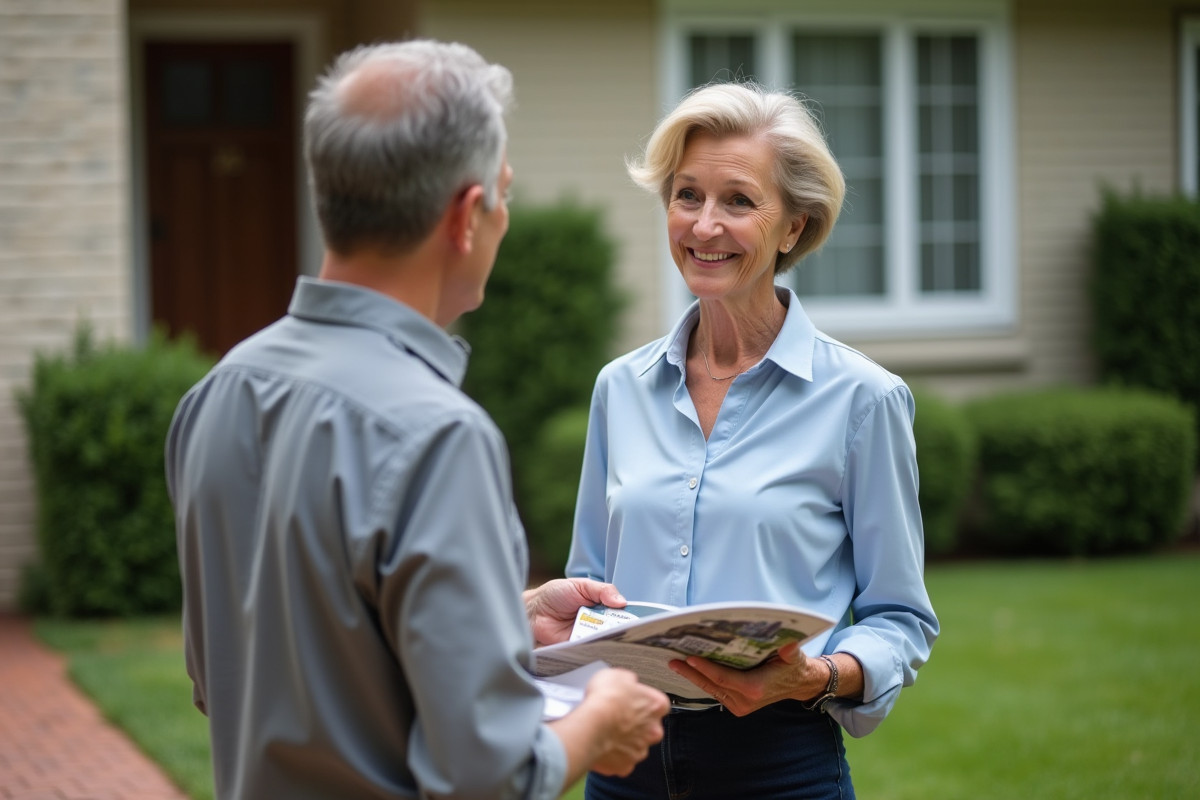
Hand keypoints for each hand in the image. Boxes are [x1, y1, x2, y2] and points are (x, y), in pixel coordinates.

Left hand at [524, 578, 625, 645]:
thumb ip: (602, 590)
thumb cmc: (554, 595)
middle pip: (616, 629)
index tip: (641, 621)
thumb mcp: (580, 585)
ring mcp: (588, 637)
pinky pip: (591, 651)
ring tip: (617, 639)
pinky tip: (601, 647)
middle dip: (623, 630)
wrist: (532, 612)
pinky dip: (596, 649)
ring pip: (606, 641)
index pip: (621, 613)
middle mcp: (597, 623)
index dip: (631, 616)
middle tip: (630, 631)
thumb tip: (622, 602)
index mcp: (600, 606)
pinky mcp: (579, 649)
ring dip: (610, 640)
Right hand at [580, 669, 669, 776]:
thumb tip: (628, 683)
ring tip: (606, 731)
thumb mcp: (618, 675)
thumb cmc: (606, 699)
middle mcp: (653, 730)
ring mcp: (640, 750)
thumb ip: (629, 681)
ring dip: (624, 740)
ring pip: (635, 745)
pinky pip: (621, 761)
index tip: (631, 700)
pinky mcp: (625, 765)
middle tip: (617, 717)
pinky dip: (613, 755)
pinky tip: (602, 745)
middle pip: (649, 727)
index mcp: (657, 705)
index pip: (657, 703)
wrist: (592, 725)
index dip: (642, 701)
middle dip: (636, 724)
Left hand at [667, 642, 829, 716]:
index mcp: (755, 688)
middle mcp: (744, 700)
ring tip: (675, 663)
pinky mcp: (736, 706)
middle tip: (672, 660)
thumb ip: (790, 650)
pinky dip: (702, 681)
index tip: (689, 658)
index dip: (705, 668)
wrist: (798, 684)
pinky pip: (715, 692)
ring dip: (692, 677)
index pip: (723, 678)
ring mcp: (739, 706)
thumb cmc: (793, 666)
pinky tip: (689, 671)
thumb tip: (788, 643)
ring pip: (710, 690)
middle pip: (711, 685)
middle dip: (691, 672)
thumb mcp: (794, 656)